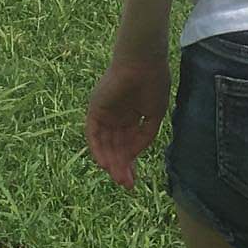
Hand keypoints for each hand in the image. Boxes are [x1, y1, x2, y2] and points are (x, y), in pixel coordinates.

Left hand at [85, 58, 170, 190]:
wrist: (144, 63)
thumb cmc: (154, 83)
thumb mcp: (154, 115)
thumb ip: (144, 136)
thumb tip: (132, 156)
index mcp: (131, 116)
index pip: (126, 144)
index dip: (130, 162)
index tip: (134, 181)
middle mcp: (116, 116)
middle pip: (115, 147)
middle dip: (121, 166)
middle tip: (126, 185)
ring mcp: (104, 113)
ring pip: (104, 144)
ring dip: (111, 162)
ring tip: (119, 178)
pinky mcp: (95, 109)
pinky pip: (93, 134)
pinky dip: (97, 149)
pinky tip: (106, 164)